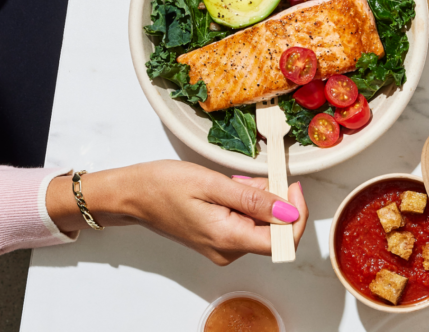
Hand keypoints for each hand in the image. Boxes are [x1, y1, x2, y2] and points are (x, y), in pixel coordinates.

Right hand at [46, 161, 308, 264]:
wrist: (132, 195)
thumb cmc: (163, 185)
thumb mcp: (212, 183)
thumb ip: (254, 199)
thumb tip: (289, 211)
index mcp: (228, 239)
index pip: (283, 240)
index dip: (296, 213)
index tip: (293, 186)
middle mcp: (228, 250)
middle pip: (274, 230)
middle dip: (272, 200)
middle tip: (248, 178)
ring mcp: (222, 246)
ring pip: (261, 223)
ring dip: (257, 198)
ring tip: (231, 182)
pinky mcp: (219, 238)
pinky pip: (247, 221)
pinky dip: (246, 202)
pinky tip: (228, 189)